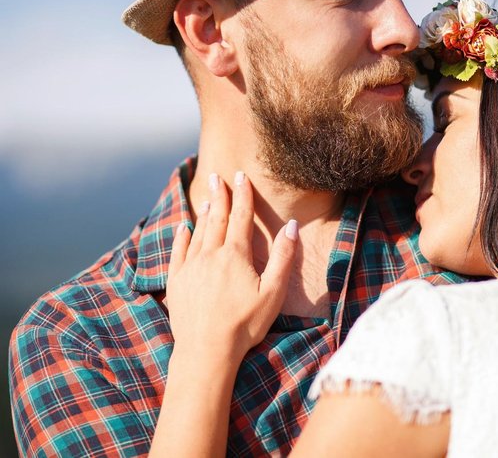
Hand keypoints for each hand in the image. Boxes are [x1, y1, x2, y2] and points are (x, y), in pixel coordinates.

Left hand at [166, 171, 297, 363]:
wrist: (206, 350)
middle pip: (218, 219)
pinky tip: (184, 227)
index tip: (241, 176)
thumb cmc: (245, 324)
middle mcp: (210, 255)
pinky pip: (178, 252)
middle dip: (221, 196)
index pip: (241, 217)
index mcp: (235, 255)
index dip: (243, 195)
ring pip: (199, 232)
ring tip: (209, 197)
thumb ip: (282, 257)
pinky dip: (182, 237)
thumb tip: (291, 227)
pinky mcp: (177, 282)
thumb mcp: (272, 292)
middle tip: (219, 176)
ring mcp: (190, 268)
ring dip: (206, 213)